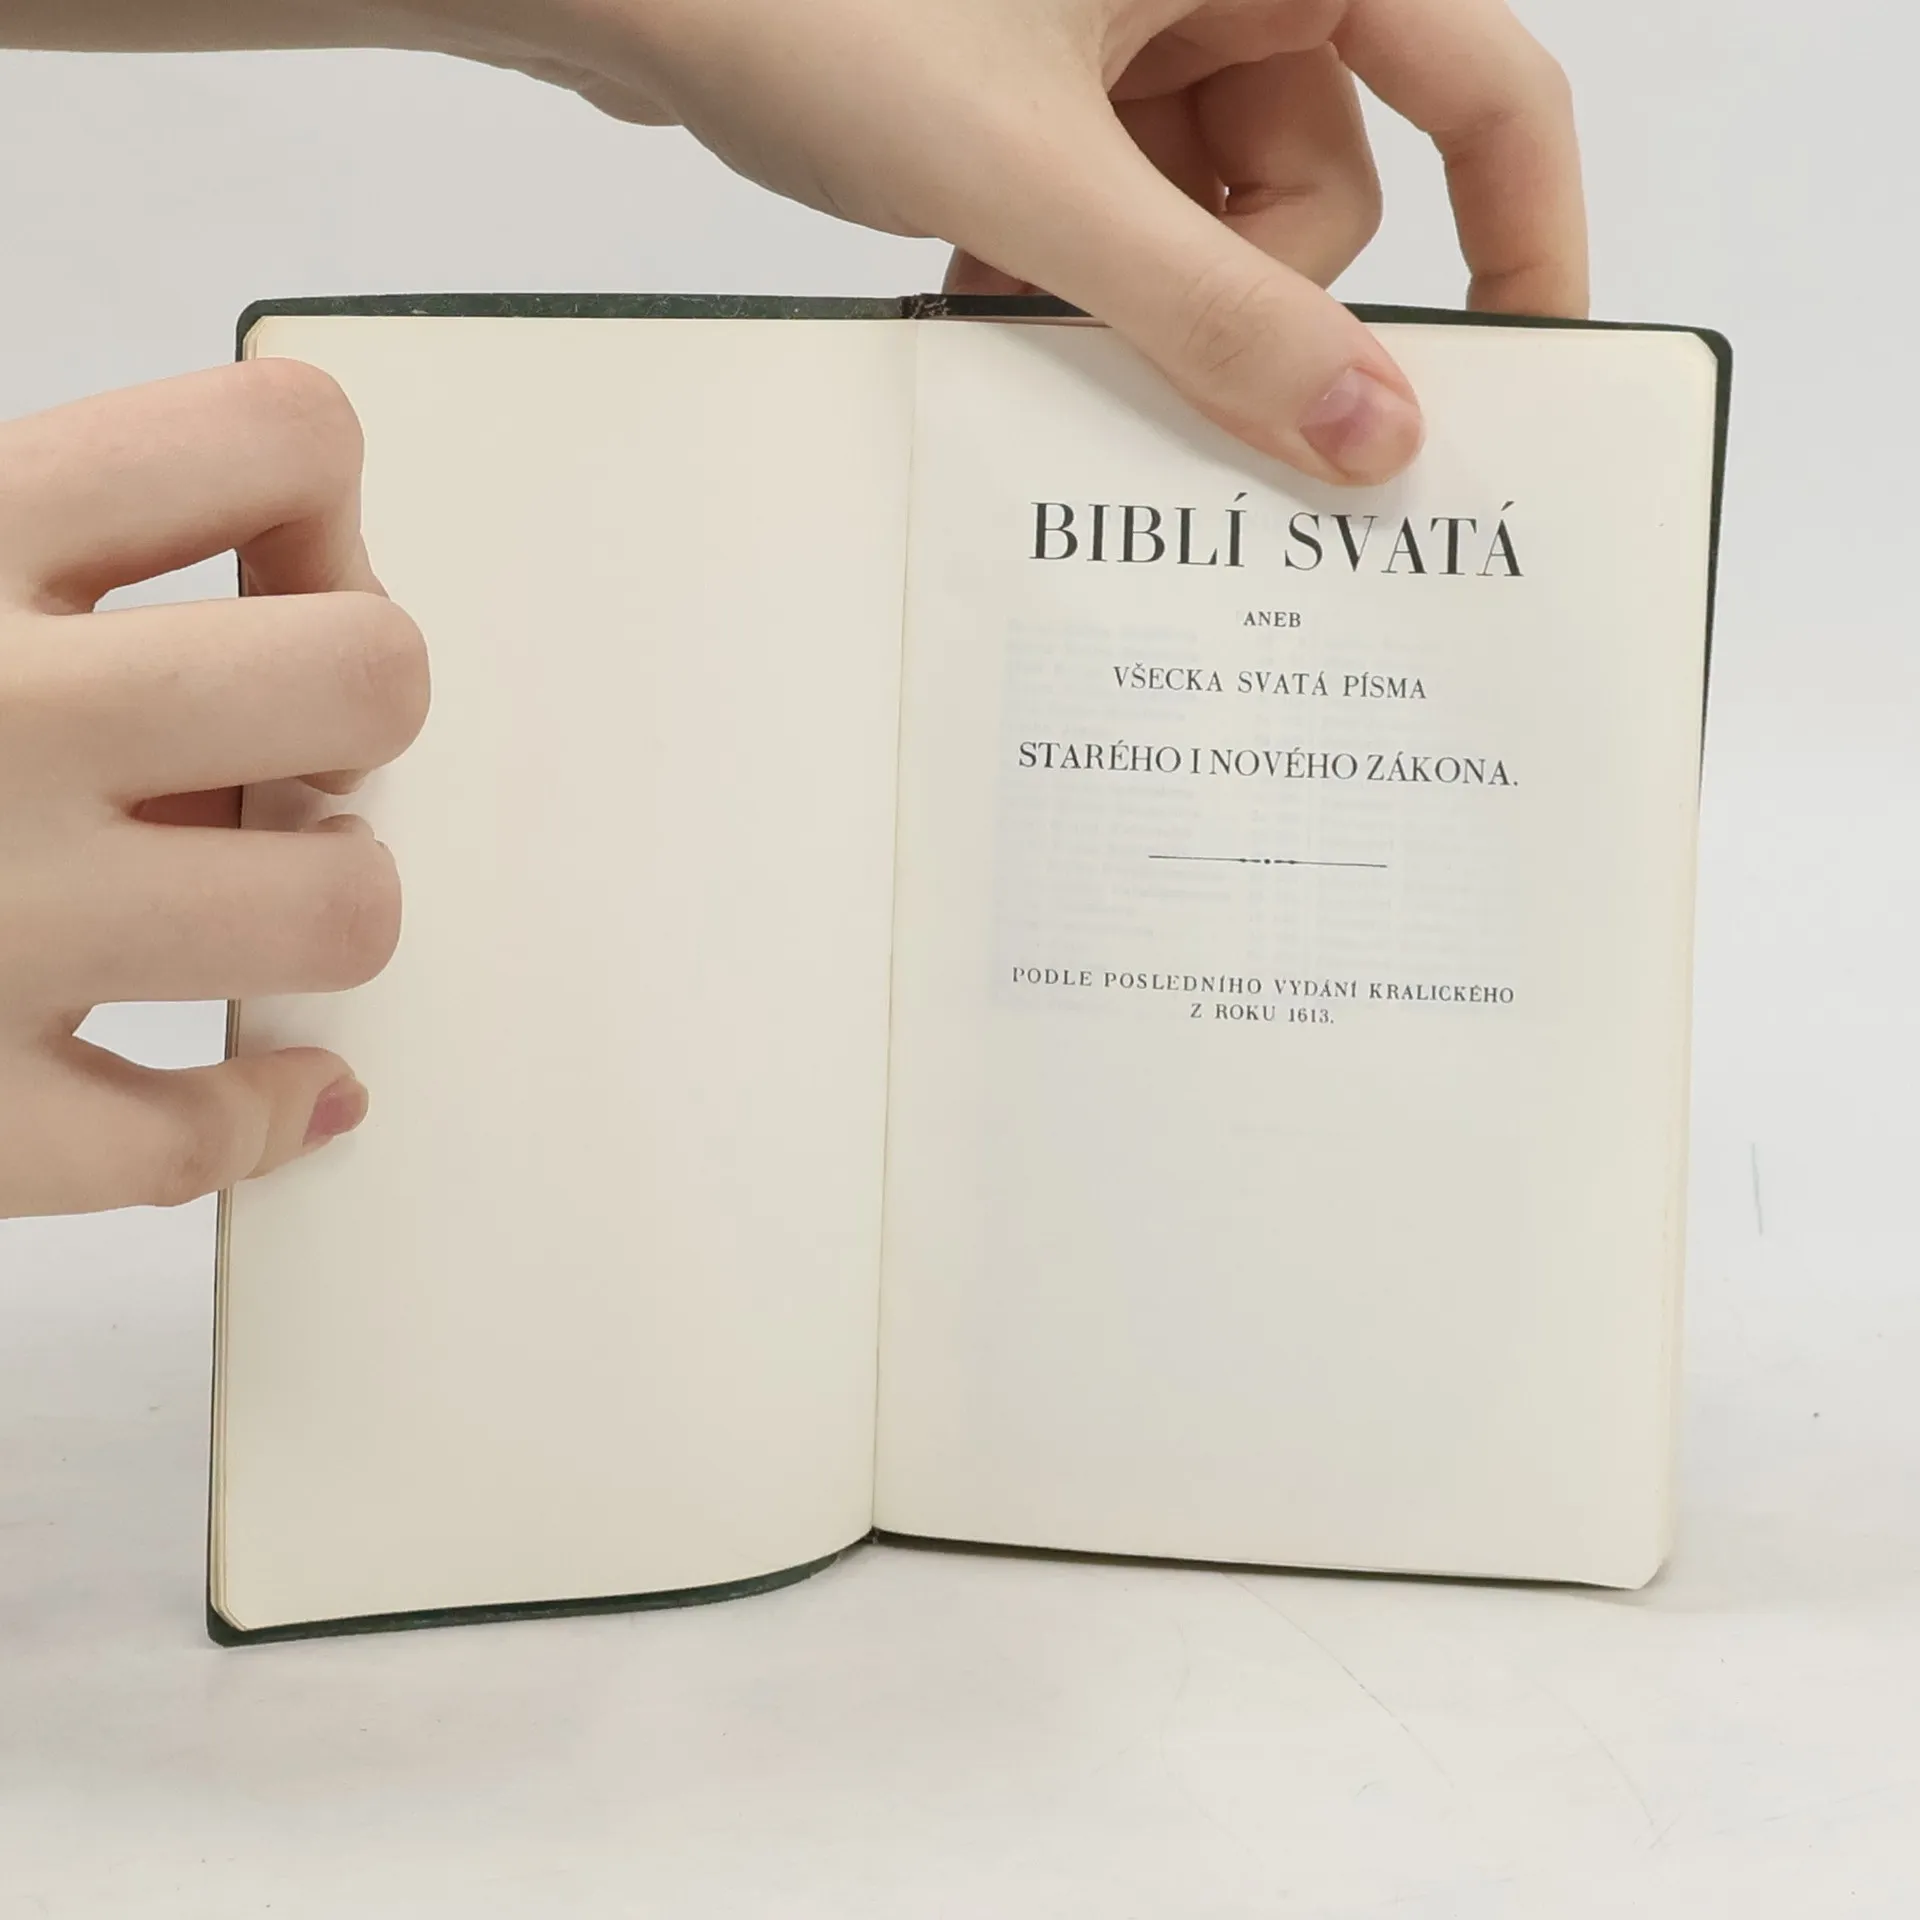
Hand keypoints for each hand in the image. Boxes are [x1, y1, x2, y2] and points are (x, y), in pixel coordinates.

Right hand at [0, 362, 428, 1217]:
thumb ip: (24, 528)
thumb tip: (269, 546)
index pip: (278, 437)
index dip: (312, 496)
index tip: (265, 552)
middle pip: (370, 679)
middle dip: (355, 709)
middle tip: (274, 742)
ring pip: (338, 910)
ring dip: (324, 902)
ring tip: (241, 890)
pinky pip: (192, 1137)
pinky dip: (258, 1117)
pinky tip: (270, 1085)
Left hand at [424, 0, 1586, 482]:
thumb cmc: (806, 2)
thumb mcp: (1039, 181)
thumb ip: (1215, 313)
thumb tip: (1371, 433)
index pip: (1485, 85)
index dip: (1524, 238)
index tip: (1517, 379)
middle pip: (1326, 191)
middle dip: (1236, 299)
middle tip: (1129, 348)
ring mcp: (1135, 27)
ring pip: (1215, 223)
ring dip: (1130, 300)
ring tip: (1008, 306)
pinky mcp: (1057, 79)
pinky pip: (1126, 214)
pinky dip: (1071, 272)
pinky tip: (978, 288)